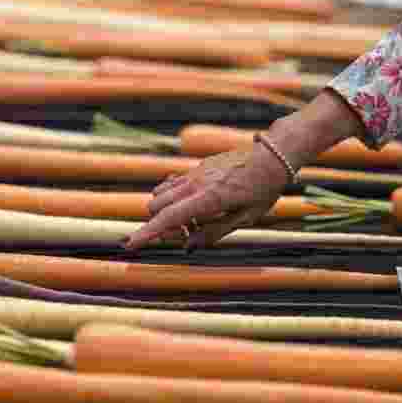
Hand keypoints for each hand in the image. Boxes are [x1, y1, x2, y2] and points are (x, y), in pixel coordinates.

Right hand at [122, 142, 290, 250]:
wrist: (270, 157)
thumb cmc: (262, 190)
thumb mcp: (245, 219)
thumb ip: (214, 232)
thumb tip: (188, 245)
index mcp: (209, 198)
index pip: (169, 218)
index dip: (147, 233)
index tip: (130, 244)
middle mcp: (196, 183)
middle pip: (155, 205)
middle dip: (158, 224)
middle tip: (182, 235)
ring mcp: (194, 173)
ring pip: (159, 194)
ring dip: (164, 211)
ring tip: (190, 221)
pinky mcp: (196, 169)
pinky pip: (170, 184)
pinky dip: (170, 198)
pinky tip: (190, 205)